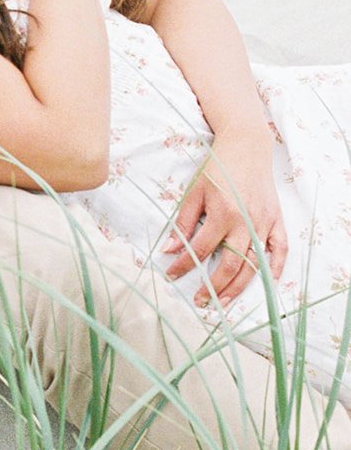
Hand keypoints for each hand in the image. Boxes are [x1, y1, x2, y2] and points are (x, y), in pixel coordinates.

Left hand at [163, 127, 287, 306]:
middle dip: (213, 286)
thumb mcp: (194, 192)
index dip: (184, 265)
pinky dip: (274, 269)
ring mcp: (265, 223)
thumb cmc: (217, 168)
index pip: (201, 249)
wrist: (246, 148)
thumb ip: (183, 223)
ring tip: (224, 302)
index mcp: (223, 213)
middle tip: (201, 300)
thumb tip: (169, 250)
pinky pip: (280, 250)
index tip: (172, 275)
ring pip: (254, 263)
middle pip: (231, 264)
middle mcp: (246, 222)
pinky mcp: (277, 220)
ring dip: (239, 286)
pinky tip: (265, 284)